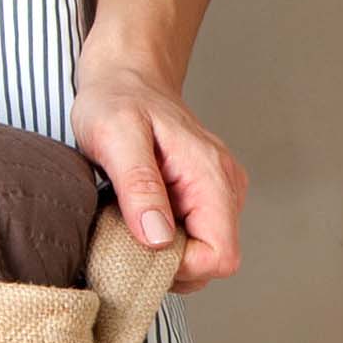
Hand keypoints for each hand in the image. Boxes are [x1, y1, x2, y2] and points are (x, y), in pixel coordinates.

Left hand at [72, 54, 246, 294]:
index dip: (180, 266)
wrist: (125, 76)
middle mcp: (225, 188)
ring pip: (201, 256)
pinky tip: (138, 215)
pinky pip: (190, 240)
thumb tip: (158, 238)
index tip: (140, 245)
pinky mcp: (203, 199)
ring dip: (163, 253)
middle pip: (212, 263)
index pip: (220, 256)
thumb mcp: (116, 135)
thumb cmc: (118, 98)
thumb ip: (138, 186)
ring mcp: (218, 194)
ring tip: (131, 218)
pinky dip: (162, 240)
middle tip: (128, 232)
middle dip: (168, 263)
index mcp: (212, 176)